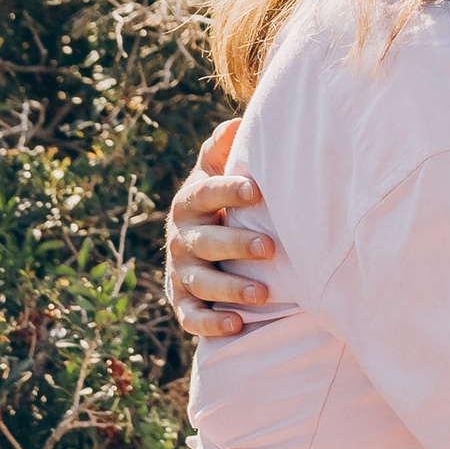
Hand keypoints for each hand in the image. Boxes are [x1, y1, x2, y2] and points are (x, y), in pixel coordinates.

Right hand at [166, 119, 276, 337]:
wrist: (195, 245)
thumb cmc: (218, 204)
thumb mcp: (214, 174)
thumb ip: (221, 151)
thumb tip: (235, 123)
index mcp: (189, 203)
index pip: (205, 194)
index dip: (227, 191)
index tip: (256, 190)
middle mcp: (181, 238)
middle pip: (206, 242)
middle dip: (237, 245)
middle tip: (269, 248)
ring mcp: (180, 272)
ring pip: (202, 282)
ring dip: (230, 289)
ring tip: (263, 294)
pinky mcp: (182, 302)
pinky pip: (191, 317)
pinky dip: (211, 323)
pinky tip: (236, 325)